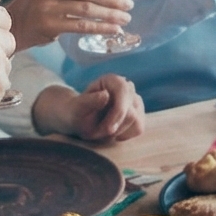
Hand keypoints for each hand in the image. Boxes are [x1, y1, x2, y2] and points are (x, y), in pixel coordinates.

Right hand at [9, 0, 132, 44]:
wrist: (13, 24)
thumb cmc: (39, 3)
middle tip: (129, 4)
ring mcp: (46, 5)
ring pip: (87, 8)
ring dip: (111, 14)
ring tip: (125, 17)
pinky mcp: (48, 25)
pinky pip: (81, 26)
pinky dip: (101, 27)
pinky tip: (113, 29)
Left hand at [32, 74, 146, 142]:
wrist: (79, 120)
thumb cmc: (76, 113)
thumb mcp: (77, 108)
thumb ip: (89, 101)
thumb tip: (106, 95)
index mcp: (111, 80)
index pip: (124, 91)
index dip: (119, 112)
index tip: (109, 129)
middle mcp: (127, 88)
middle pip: (131, 111)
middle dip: (114, 126)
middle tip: (97, 134)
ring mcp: (135, 101)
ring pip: (136, 121)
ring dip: (118, 132)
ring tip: (102, 131)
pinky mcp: (138, 114)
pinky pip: (138, 129)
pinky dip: (124, 135)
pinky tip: (111, 132)